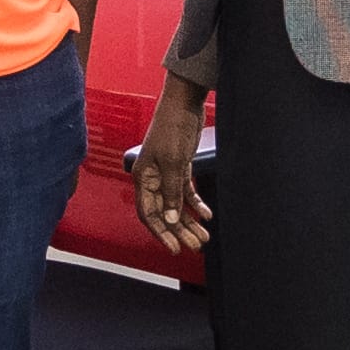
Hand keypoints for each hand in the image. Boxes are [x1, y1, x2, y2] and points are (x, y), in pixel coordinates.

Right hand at [131, 88, 211, 258]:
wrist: (184, 102)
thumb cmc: (172, 127)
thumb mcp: (173, 162)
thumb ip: (171, 192)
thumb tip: (168, 219)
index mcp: (143, 177)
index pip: (149, 213)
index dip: (161, 232)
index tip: (175, 247)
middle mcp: (152, 179)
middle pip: (165, 212)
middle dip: (180, 230)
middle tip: (195, 245)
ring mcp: (166, 173)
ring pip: (176, 204)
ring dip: (189, 220)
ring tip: (203, 235)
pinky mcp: (180, 167)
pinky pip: (186, 192)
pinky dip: (196, 204)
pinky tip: (206, 215)